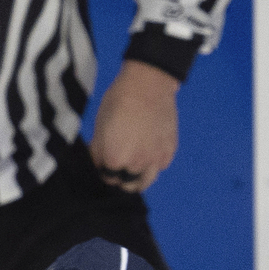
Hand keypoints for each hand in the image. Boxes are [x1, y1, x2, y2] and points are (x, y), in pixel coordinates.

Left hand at [87, 62, 177, 191]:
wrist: (148, 85)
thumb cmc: (118, 104)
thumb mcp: (99, 129)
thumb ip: (98, 153)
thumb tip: (99, 164)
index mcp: (116, 160)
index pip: (107, 178)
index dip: (105, 170)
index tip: (105, 161)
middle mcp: (138, 165)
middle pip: (126, 184)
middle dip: (121, 175)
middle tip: (119, 162)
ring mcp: (157, 159)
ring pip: (145, 181)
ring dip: (138, 176)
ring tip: (133, 163)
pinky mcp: (170, 151)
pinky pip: (160, 167)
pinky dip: (154, 164)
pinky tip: (148, 150)